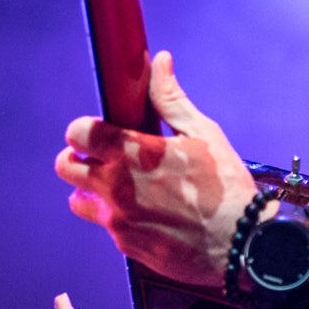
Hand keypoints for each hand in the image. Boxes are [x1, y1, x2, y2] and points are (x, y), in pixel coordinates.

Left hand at [55, 50, 261, 287]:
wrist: (242, 246)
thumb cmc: (227, 188)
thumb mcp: (203, 134)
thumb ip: (171, 99)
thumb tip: (160, 61)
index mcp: (132, 154)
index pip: (78, 134)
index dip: (84, 130)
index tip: (99, 132)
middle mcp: (116, 188)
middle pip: (65, 167)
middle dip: (78, 158)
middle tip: (103, 157)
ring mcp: (118, 220)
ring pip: (78, 200)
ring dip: (91, 191)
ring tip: (121, 187)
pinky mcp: (126, 245)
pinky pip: (106, 226)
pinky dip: (117, 217)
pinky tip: (145, 212)